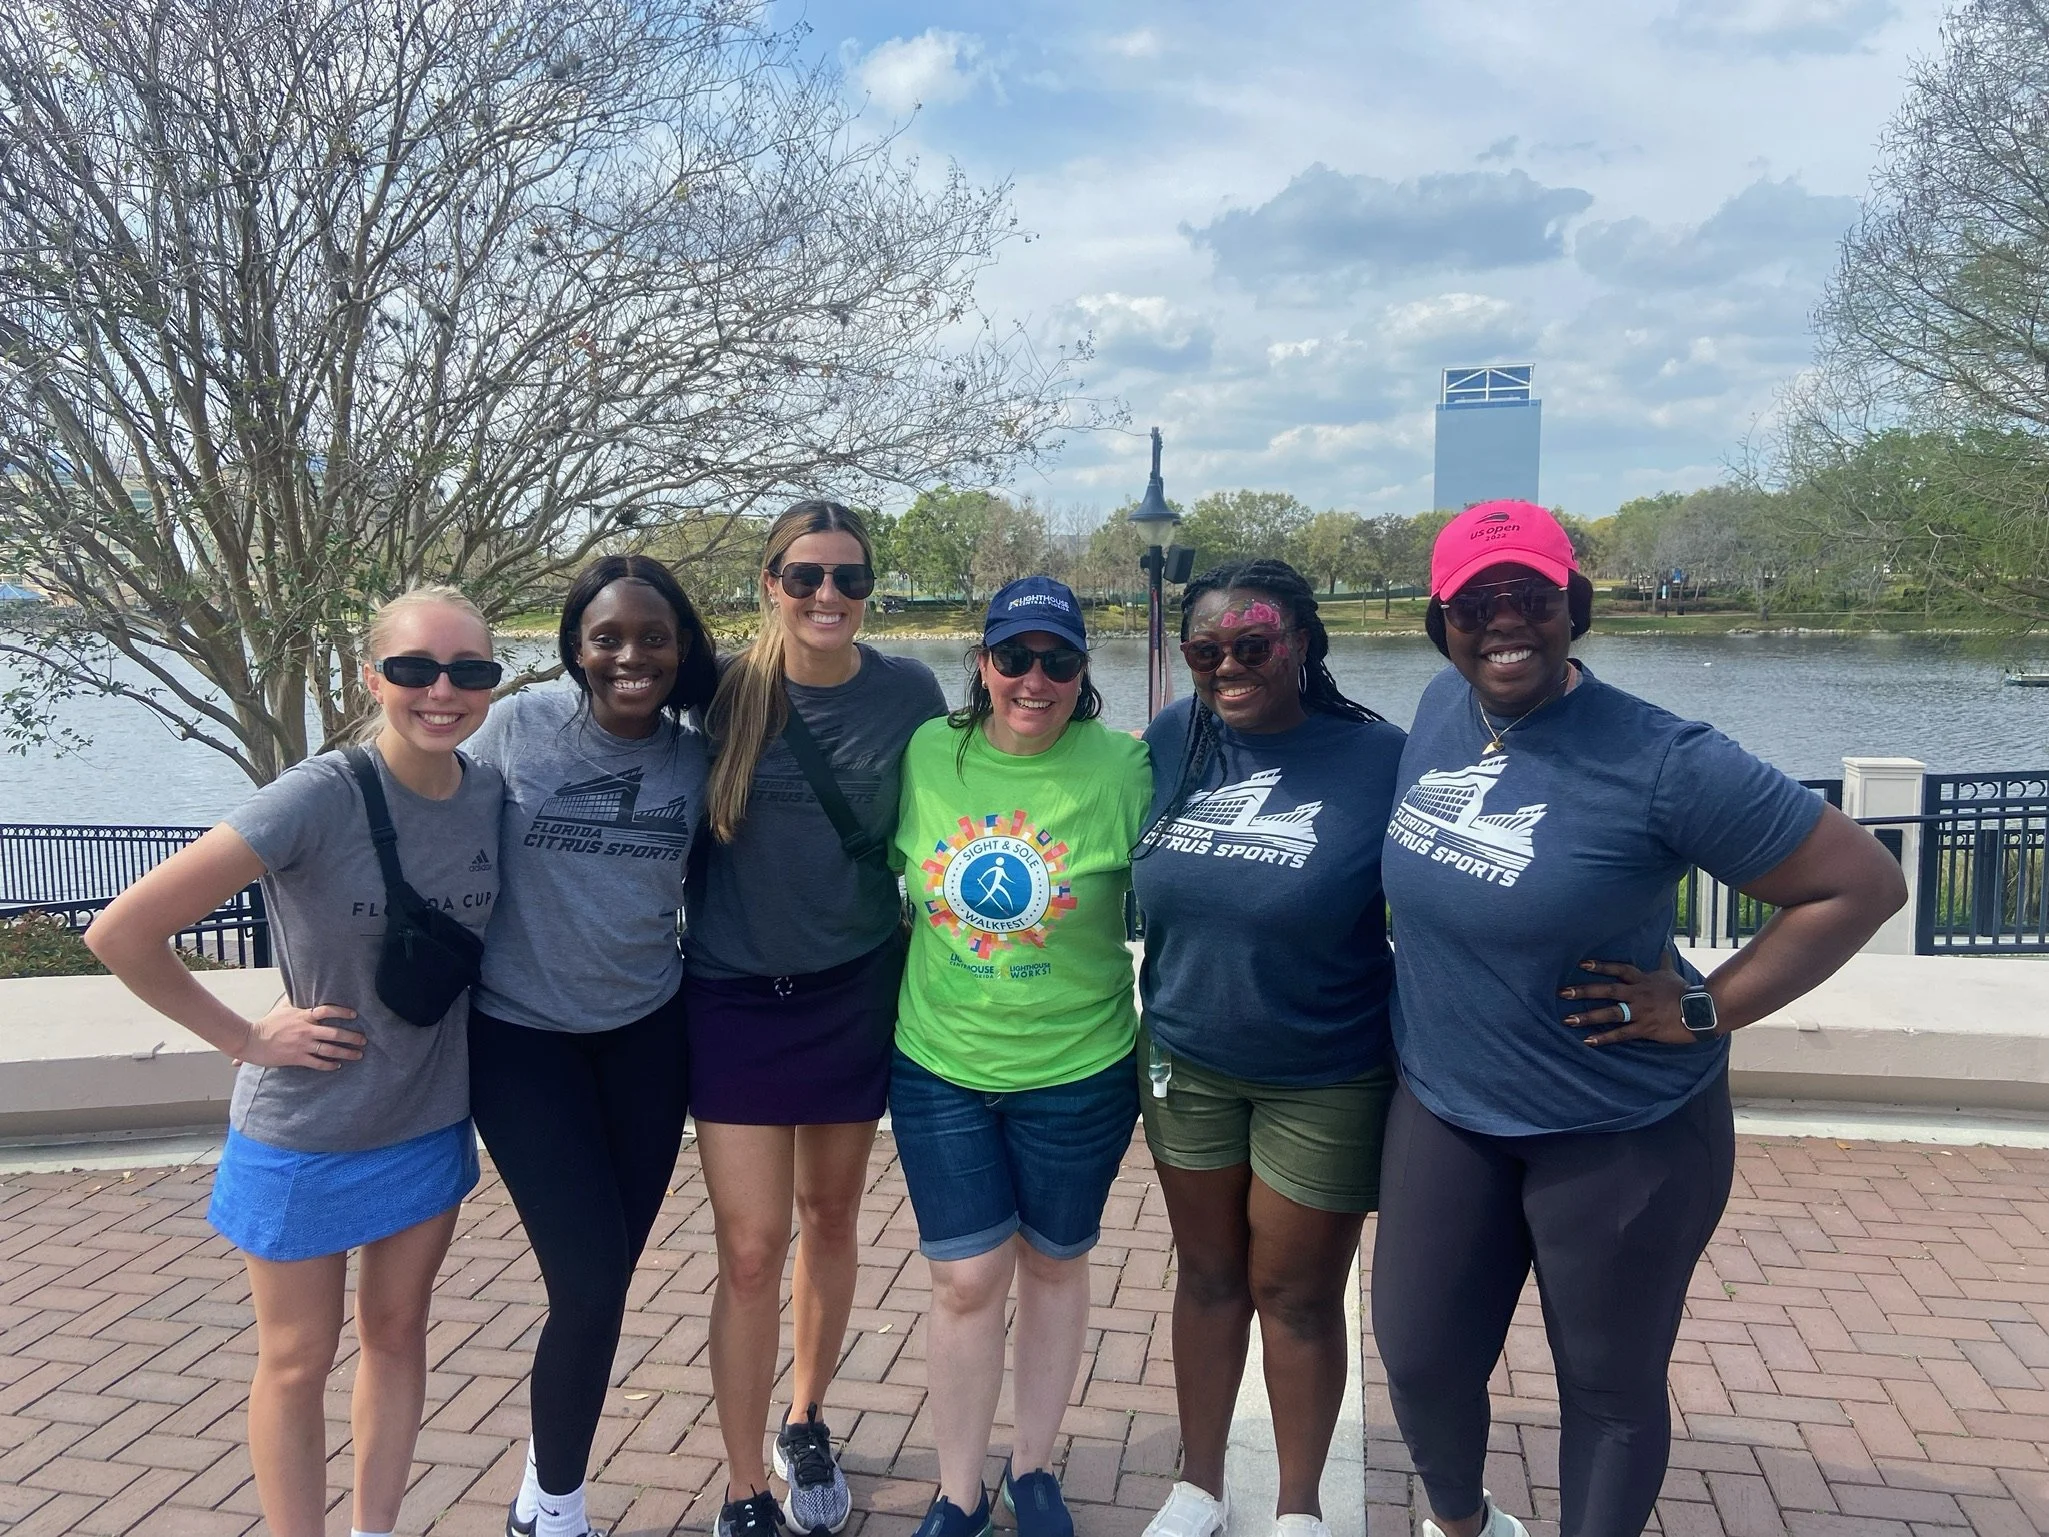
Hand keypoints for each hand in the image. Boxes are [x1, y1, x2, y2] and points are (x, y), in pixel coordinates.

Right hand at [239, 1003, 363, 1069]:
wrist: (251, 1041)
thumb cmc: (267, 1024)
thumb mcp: (283, 1007)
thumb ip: (296, 999)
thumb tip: (302, 986)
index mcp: (303, 1016)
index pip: (327, 1010)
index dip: (342, 1011)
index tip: (354, 1014)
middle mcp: (306, 1030)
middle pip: (334, 1033)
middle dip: (352, 1037)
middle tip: (363, 1039)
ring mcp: (302, 1045)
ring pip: (329, 1049)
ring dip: (346, 1053)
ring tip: (358, 1054)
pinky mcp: (297, 1058)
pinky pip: (317, 1063)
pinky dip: (329, 1065)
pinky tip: (337, 1066)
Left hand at [1558, 950, 1695, 1046]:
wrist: (1703, 1011)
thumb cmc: (1685, 992)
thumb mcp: (1672, 974)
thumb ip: (1663, 962)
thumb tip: (1664, 947)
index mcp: (1643, 980)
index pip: (1619, 969)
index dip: (1601, 966)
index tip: (1581, 964)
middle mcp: (1638, 993)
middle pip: (1608, 989)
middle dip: (1584, 991)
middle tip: (1562, 993)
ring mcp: (1641, 1011)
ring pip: (1610, 1013)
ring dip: (1588, 1016)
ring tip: (1568, 1020)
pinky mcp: (1646, 1028)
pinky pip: (1621, 1033)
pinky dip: (1604, 1038)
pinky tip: (1588, 1041)